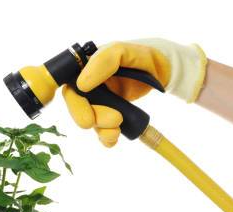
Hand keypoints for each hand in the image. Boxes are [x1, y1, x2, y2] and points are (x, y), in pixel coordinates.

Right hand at [63, 38, 206, 146]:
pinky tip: (116, 136)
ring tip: (120, 126)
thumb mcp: (122, 51)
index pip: (70, 89)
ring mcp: (101, 103)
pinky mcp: (112, 115)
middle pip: (79, 108)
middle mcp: (90, 87)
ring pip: (92, 122)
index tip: (87, 116)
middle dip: (92, 118)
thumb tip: (82, 83)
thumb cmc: (140, 57)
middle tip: (115, 119)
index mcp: (86, 70)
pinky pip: (103, 132)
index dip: (74, 105)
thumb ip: (102, 61)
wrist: (162, 70)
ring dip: (103, 129)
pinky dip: (107, 138)